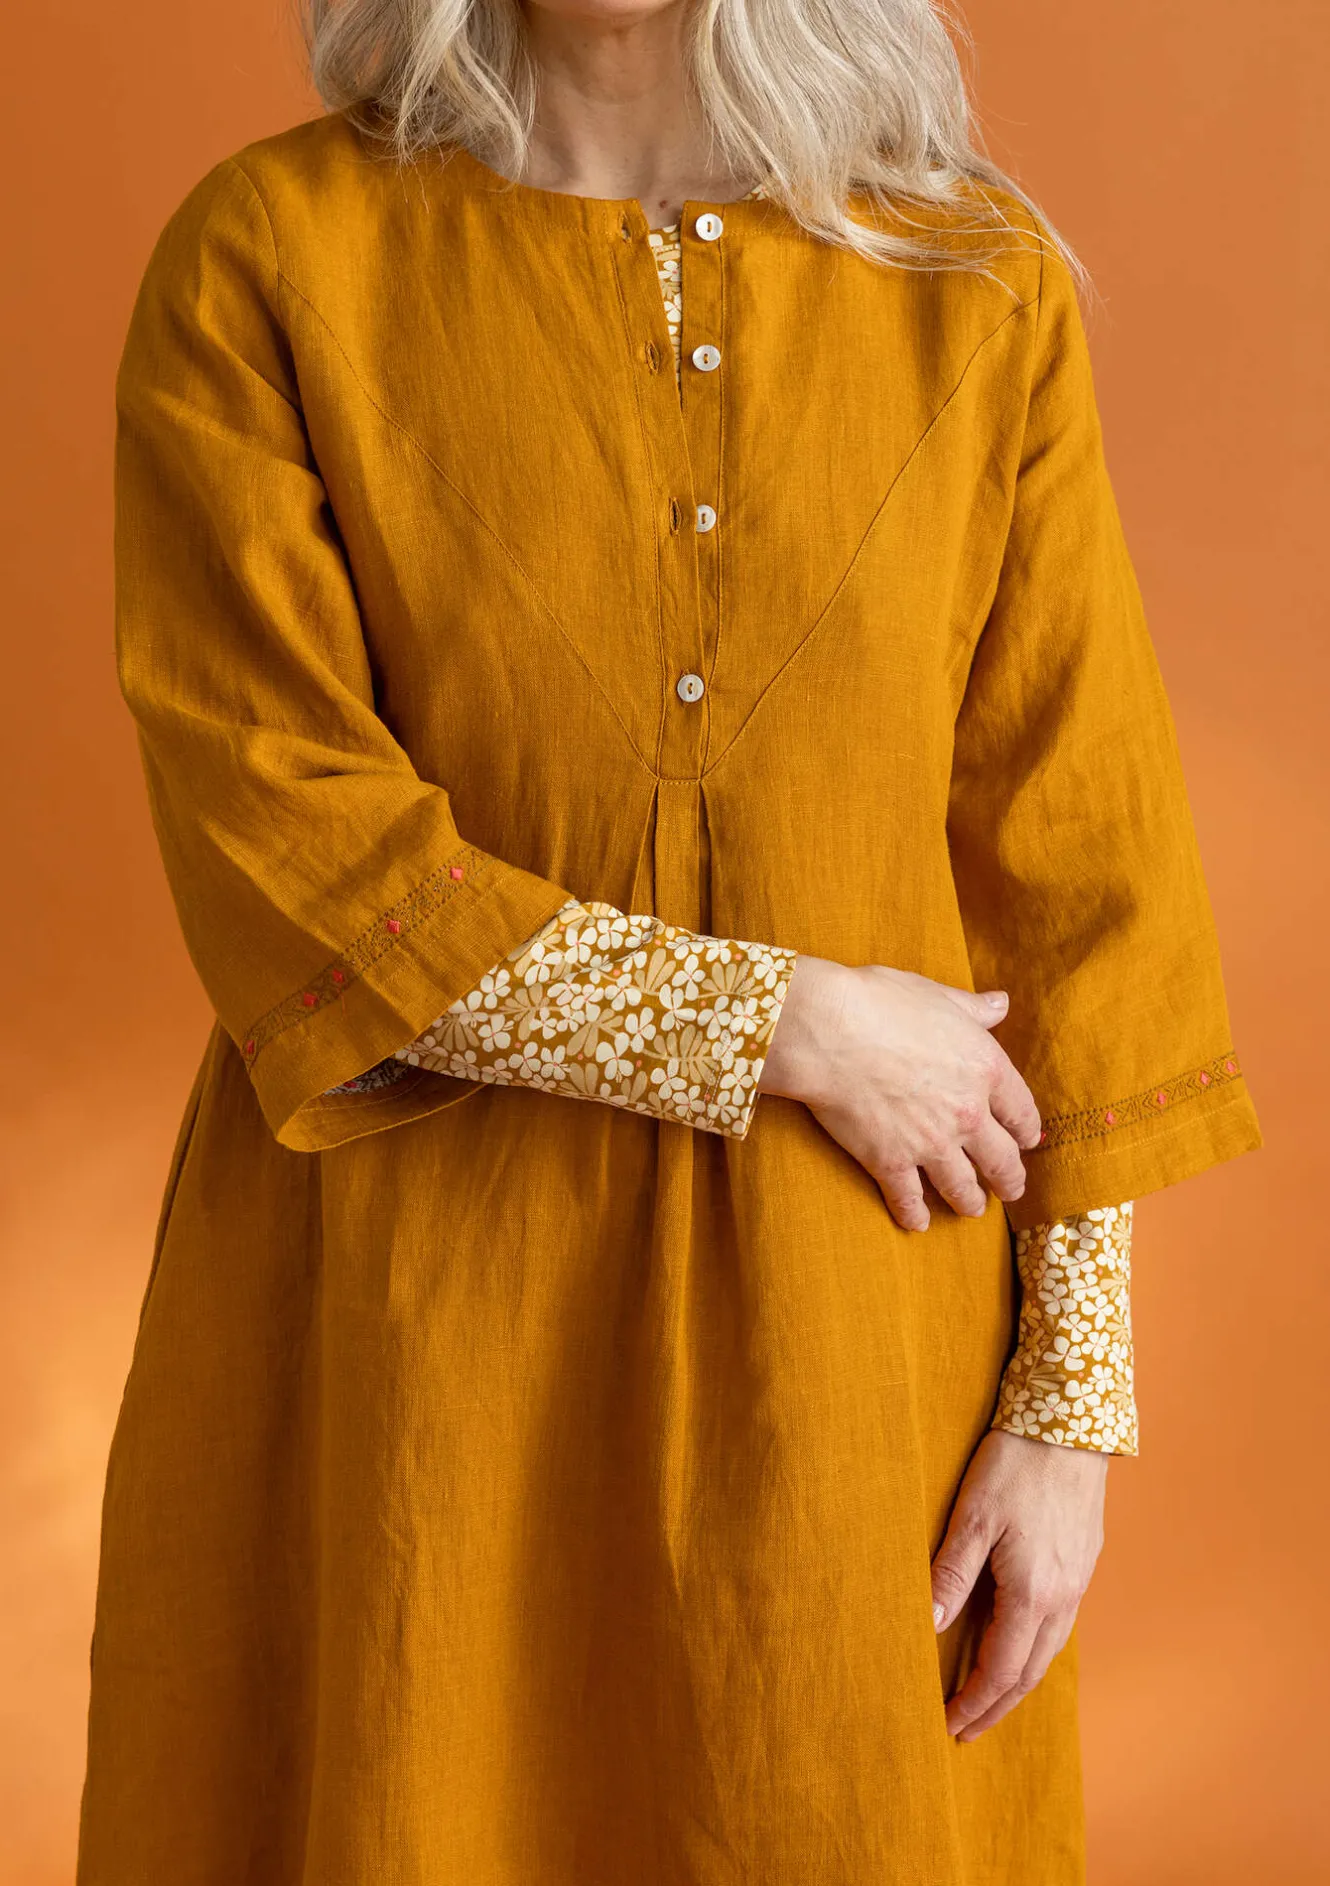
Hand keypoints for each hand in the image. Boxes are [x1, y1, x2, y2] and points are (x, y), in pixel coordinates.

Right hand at [758, 955, 1040, 1229]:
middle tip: (1010, 1189)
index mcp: (986, 1070)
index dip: (1027, 1130)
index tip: (1027, 1140)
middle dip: (1009, 1180)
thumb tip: (1001, 1004)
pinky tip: (918, 1224)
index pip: (1021, 1111)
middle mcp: (968, 1114)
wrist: (831, 1031)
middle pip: (1002, 1160)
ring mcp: (931, 1144)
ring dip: (971, 1202)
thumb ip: (973, 1009)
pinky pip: (909, 1199)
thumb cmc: (881, 1003)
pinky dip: (914, 1215)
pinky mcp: (891, 1162)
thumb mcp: (936, 995)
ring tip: (973, 1209)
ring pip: (963, 1187)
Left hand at [930, 1429, 1107, 1740]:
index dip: (973, 1703)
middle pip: (1029, 1673)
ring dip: (1017, 1681)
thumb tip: (925, 1628)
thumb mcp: (972, 1518)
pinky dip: (1035, 1650)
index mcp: (1032, 1594)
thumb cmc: (1015, 1464)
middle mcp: (1062, 1597)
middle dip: (995, 1706)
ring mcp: (1078, 1581)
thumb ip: (950, 1575)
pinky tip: (1019, 1642)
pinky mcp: (1083, 1561)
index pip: (1000, 1670)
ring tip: (989, 1697)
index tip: (948, 1725)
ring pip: (1048, 1651)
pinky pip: (1060, 1624)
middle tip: (965, 1729)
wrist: (1071, 1421)